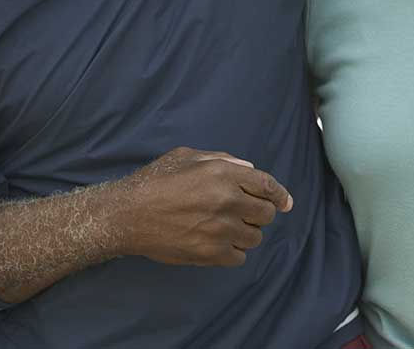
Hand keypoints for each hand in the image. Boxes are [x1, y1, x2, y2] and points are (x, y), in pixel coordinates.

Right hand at [113, 147, 292, 267]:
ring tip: (226, 228)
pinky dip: (233, 252)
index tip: (285, 203)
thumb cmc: (154, 181)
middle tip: (242, 213)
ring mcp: (220, 229)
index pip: (267, 186)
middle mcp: (227, 200)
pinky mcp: (210, 254)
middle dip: (258, 213)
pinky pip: (239, 257)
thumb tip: (249, 169)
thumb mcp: (186, 156)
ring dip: (246, 233)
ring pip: (254, 237)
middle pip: (265, 213)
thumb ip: (222, 160)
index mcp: (223, 173)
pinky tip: (218, 244)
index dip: (280, 195)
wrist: (128, 215)